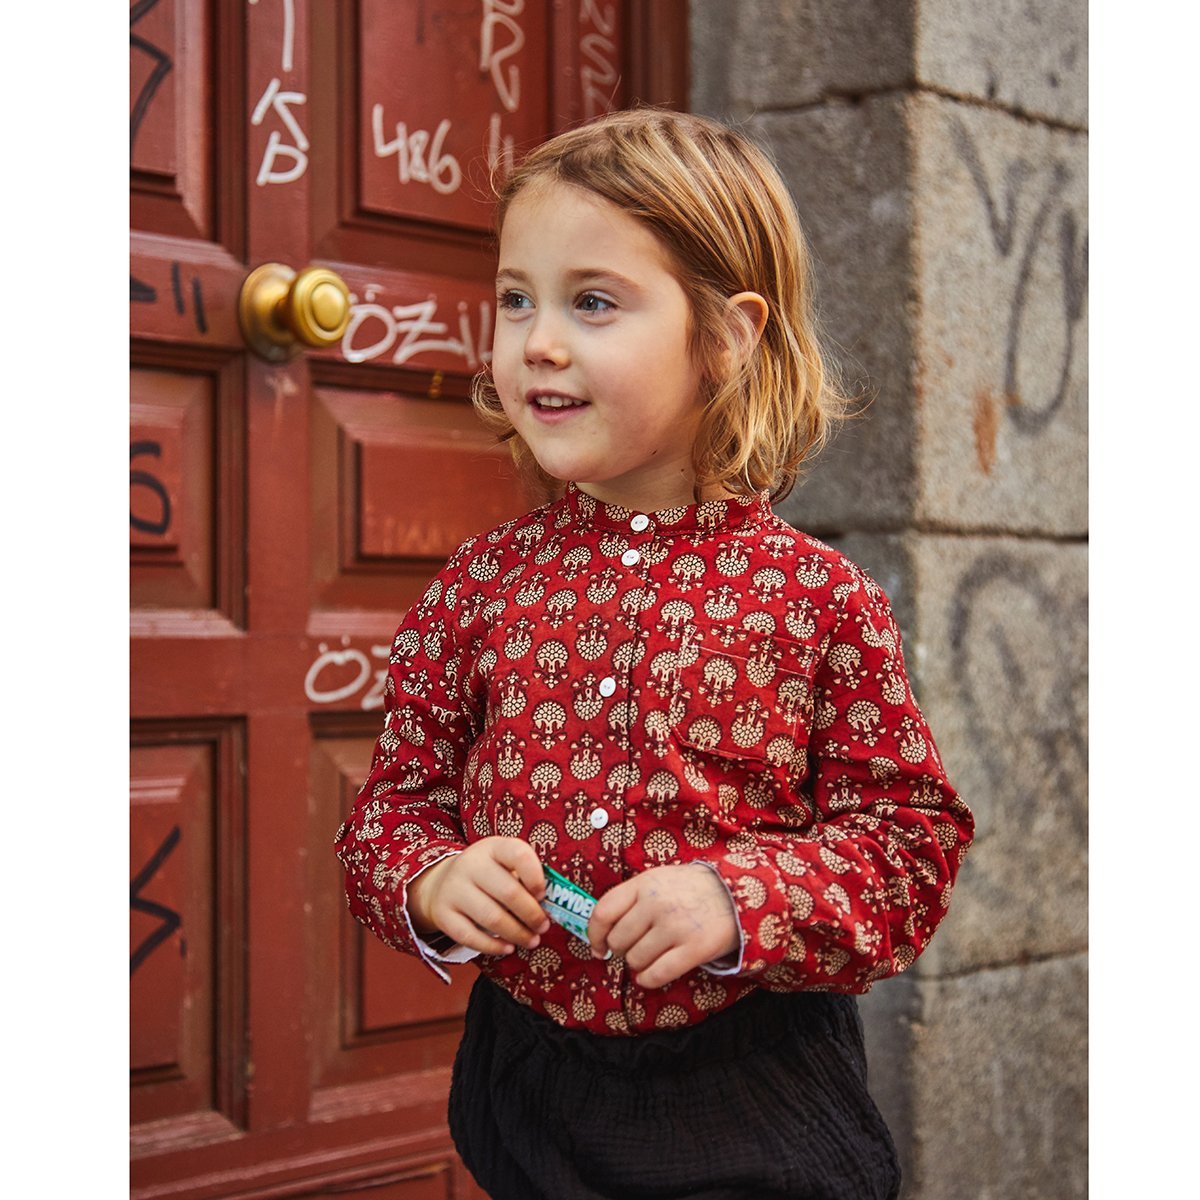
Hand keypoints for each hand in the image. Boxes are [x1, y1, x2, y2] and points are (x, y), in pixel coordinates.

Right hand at [407, 836, 549, 956]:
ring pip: (491, 918)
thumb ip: (525, 879)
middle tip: (544, 926)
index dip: (536, 876)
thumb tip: (551, 906)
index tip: (543, 895)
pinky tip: (508, 948)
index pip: (518, 854)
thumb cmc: (487, 875)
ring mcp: (454, 889)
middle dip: (532, 914)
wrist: (442, 883)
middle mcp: (470, 865)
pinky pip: (471, 936)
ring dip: (517, 933)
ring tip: (532, 940)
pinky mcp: (443, 915)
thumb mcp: (503, 864)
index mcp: (492, 847)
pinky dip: (493, 946)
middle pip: (508, 892)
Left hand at [587, 863, 739, 989]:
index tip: (598, 947)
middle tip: (636, 947)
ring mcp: (676, 926)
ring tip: (652, 956)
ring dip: (639, 964)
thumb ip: (631, 899)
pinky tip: (651, 975)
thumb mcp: (658, 880)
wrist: (736, 892)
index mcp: (644, 883)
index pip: (603, 912)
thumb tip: (603, 934)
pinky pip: (657, 974)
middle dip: (622, 950)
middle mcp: (656, 904)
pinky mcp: (694, 949)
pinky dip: (648, 980)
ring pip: (636, 960)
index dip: (594, 935)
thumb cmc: (689, 889)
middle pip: (618, 941)